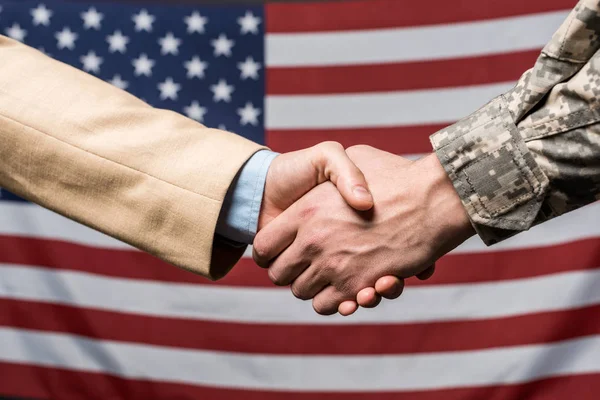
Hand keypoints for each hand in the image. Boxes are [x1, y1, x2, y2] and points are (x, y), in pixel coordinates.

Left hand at [253, 145, 474, 315]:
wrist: (433, 198)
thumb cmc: (393, 173)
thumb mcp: (353, 155)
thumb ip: (330, 171)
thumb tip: (315, 195)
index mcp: (305, 211)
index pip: (264, 246)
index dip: (267, 251)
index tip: (279, 251)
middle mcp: (313, 241)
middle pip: (278, 274)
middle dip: (288, 273)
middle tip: (303, 264)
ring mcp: (333, 266)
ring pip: (300, 293)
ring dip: (310, 287)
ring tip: (326, 274)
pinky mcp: (355, 286)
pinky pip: (327, 306)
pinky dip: (332, 302)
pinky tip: (344, 287)